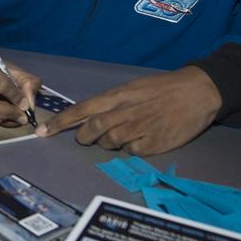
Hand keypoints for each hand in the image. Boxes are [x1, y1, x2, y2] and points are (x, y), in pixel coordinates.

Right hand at [0, 47, 39, 126]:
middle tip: (23, 118)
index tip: (26, 105)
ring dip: (4, 120)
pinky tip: (4, 114)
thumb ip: (27, 82)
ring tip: (16, 116)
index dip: (15, 97)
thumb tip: (29, 105)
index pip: (1, 85)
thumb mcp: (12, 67)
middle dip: (9, 115)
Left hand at [35, 66, 221, 155]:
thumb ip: (112, 103)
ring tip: (124, 132)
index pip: (82, 109)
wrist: (198, 91)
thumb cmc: (164, 88)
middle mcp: (125, 112)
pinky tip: (143, 138)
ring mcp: (139, 129)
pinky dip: (131, 148)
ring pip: (109, 143)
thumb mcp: (133, 88)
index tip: (41, 131)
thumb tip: (90, 116)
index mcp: (119, 95)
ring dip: (109, 143)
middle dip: (83, 136)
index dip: (59, 122)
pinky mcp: (153, 144)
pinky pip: (131, 152)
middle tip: (85, 137)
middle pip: (92, 130)